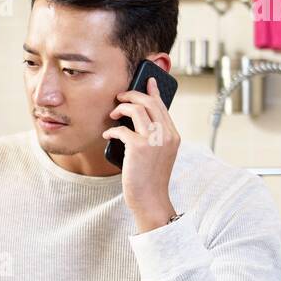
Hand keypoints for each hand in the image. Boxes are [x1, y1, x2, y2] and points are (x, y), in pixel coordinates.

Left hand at [102, 75, 179, 232]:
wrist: (151, 200)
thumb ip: (154, 136)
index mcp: (173, 136)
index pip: (162, 106)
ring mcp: (154, 140)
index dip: (153, 91)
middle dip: (131, 96)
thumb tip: (138, 119)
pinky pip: (121, 129)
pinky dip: (111, 131)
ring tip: (112, 115)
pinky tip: (107, 136)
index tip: (148, 80)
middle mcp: (166, 135)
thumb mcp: (158, 154)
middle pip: (149, 103)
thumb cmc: (150, 179)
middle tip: (119, 98)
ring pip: (136, 110)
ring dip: (121, 109)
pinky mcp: (139, 148)